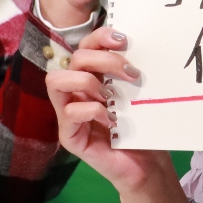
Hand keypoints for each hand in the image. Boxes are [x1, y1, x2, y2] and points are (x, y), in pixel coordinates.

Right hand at [47, 27, 171, 194]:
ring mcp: (69, 114)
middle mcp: (76, 92)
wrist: (147, 165)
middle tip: (131, 73)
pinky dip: (93, 110)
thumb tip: (132, 45)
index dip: (100, 37)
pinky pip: (70, 112)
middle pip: (73, 59)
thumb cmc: (142, 128)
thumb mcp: (136, 94)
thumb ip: (127, 71)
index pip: (85, 46)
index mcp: (91, 78)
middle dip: (103, 59)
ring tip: (111, 95)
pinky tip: (112, 120)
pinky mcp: (69, 136)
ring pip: (55, 81)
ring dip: (87, 81)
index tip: (124, 40)